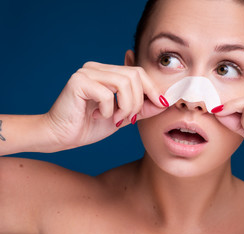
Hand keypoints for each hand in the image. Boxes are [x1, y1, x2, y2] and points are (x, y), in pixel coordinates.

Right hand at [44, 61, 167, 150]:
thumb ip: (141, 107)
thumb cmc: (90, 126)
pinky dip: (108, 110)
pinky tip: (97, 116)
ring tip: (115, 119)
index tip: (162, 104)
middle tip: (129, 119)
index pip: (138, 73)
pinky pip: (107, 94)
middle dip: (138, 101)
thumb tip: (164, 102)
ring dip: (126, 107)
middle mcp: (97, 68)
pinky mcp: (78, 81)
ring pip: (124, 83)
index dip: (153, 88)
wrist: (61, 136)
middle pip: (134, 76)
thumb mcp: (123, 116)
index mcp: (107, 73)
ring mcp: (87, 72)